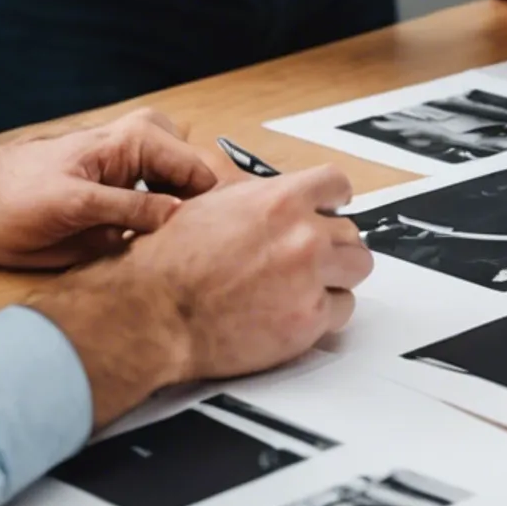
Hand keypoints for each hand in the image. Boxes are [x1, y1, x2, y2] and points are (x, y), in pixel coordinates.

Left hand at [0, 109, 224, 267]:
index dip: (214, 211)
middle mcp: (149, 147)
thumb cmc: (14, 199)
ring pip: (189, 201)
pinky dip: (169, 233)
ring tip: (182, 261)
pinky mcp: (132, 192)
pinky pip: (168, 211)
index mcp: (139, 139)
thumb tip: (180, 215)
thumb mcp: (71, 207)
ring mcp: (143, 167)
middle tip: (201, 260)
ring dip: (188, 230)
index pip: (201, 173)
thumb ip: (127, 208)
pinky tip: (159, 255)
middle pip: (202, 185)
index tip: (218, 247)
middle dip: (206, 220)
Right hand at [27, 162, 372, 425]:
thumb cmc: (168, 261)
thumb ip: (256, 199)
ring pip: (356, 270)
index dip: (333, 200)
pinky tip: (293, 313)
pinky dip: (323, 314)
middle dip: (331, 246)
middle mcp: (303, 236)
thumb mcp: (210, 204)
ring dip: (334, 278)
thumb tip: (278, 197)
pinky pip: (341, 310)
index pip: (336, 185)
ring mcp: (310, 279)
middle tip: (308, 260)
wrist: (151, 311)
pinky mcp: (309, 321)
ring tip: (302, 287)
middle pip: (350, 232)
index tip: (332, 210)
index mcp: (280, 199)